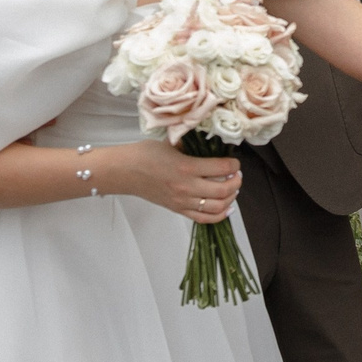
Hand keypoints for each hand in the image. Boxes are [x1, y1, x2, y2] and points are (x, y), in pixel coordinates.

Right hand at [116, 142, 243, 223]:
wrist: (124, 172)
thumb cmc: (145, 154)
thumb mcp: (171, 143)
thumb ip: (192, 145)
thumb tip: (211, 144)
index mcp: (187, 167)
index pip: (222, 168)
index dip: (234, 165)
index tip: (235, 162)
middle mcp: (187, 187)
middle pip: (223, 190)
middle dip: (236, 182)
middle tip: (237, 175)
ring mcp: (183, 201)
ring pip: (217, 206)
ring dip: (231, 198)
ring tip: (233, 189)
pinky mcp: (178, 210)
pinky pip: (203, 218)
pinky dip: (219, 215)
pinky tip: (227, 208)